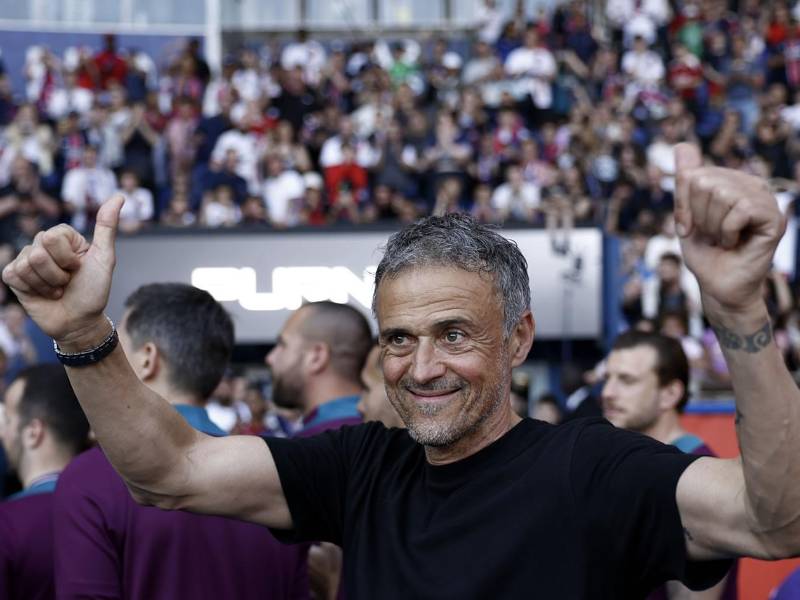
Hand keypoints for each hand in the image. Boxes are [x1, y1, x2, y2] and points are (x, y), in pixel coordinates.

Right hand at [1, 195, 123, 346]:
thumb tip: (119, 196)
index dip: (68, 258)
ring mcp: (26, 260)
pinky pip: (13, 274)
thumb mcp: (105, 258)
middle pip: (38, 250)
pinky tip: (43, 294)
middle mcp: (43, 245)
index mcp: (64, 237)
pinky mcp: (13, 276)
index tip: (78, 268)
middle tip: (68, 281)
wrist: (80, 322)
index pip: (52, 236)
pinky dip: (33, 289)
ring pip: (27, 265)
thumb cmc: (94, 291)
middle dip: (58, 272)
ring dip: (48, 284)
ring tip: (57, 290)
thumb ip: (107, 227)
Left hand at [674, 143, 785, 311]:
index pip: (693, 174)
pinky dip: (727, 230)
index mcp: (732, 181)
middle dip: (698, 215)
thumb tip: (681, 145)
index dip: (683, 205)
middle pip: (705, 182)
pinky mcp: (774, 219)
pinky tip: (733, 243)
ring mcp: (766, 200)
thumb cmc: (704, 253)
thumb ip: (686, 181)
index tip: (688, 227)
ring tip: (723, 239)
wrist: (718, 287)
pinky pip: (740, 209)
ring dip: (712, 225)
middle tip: (710, 235)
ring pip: (722, 193)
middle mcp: (752, 185)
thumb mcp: (686, 214)